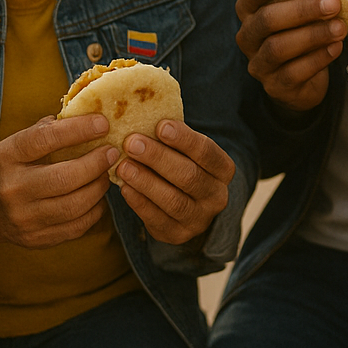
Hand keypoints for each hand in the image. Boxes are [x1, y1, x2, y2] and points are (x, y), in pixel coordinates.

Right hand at [0, 114, 116, 251]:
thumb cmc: (6, 168)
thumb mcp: (15, 144)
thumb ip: (47, 131)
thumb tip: (87, 115)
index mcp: (7, 157)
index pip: (45, 140)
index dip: (78, 130)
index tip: (103, 123)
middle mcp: (13, 189)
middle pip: (65, 177)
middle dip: (96, 163)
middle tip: (112, 152)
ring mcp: (24, 218)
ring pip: (75, 205)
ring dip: (99, 187)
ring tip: (106, 174)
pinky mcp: (36, 239)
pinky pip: (76, 226)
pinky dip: (94, 210)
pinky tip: (97, 197)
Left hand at [117, 120, 235, 243]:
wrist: (187, 204)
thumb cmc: (181, 164)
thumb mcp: (185, 151)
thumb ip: (171, 137)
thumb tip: (143, 113)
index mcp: (223, 169)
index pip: (207, 152)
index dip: (184, 139)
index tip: (160, 126)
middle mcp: (217, 196)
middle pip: (189, 176)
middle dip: (158, 158)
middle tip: (132, 143)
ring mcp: (199, 219)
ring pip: (174, 201)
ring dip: (146, 181)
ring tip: (123, 166)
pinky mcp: (178, 235)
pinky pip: (158, 220)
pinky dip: (139, 203)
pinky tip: (124, 188)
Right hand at [235, 0, 345, 111]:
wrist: (302, 80)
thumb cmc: (301, 33)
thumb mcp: (301, 8)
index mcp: (250, 8)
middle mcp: (248, 35)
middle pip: (268, 18)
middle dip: (303, 9)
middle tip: (333, 3)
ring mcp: (258, 63)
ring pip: (279, 47)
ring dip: (313, 34)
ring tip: (339, 27)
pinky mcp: (273, 86)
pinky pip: (293, 72)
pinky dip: (318, 58)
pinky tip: (335, 47)